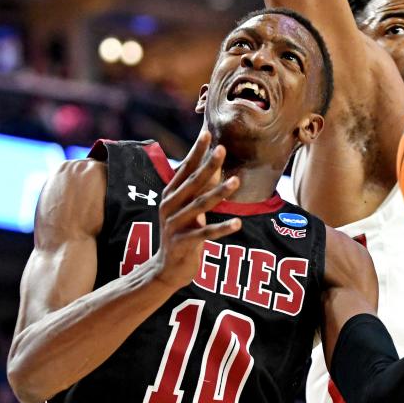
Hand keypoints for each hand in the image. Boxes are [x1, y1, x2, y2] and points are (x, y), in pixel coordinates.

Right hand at [152, 131, 242, 289]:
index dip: (196, 151)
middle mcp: (169, 207)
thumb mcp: (185, 209)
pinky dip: (222, 228)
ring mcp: (174, 225)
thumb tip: (213, 164)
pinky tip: (237, 223)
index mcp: (170, 195)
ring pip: (199, 206)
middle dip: (208, 166)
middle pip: (192, 183)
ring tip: (236, 181)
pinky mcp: (183, 243)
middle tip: (222, 150)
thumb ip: (195, 189)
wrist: (166, 269)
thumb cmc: (181, 233)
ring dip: (219, 193)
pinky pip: (205, 234)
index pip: (185, 169)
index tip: (207, 133)